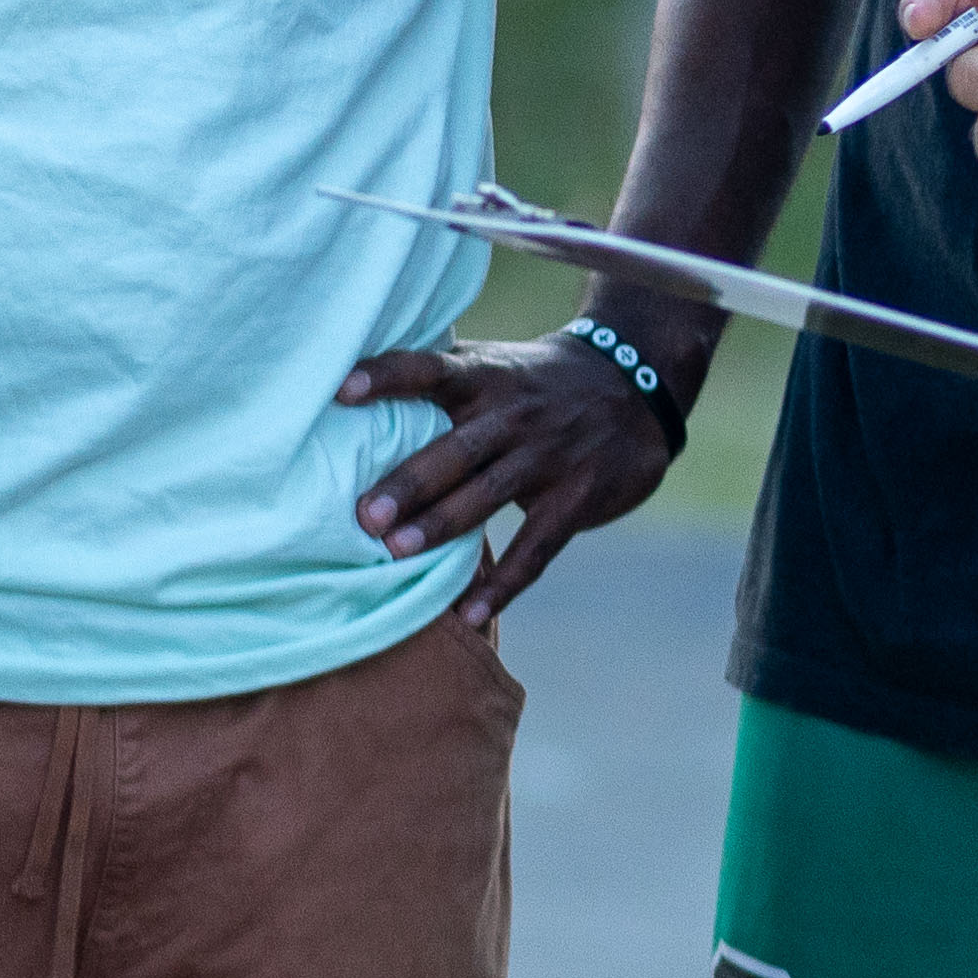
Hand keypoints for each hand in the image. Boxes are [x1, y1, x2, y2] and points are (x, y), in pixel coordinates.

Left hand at [338, 315, 689, 624]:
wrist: (635, 382)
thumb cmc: (536, 381)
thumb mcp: (494, 363)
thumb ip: (439, 378)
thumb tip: (348, 383)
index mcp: (485, 376)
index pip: (430, 368)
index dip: (388, 375)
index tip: (342, 390)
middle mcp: (513, 413)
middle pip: (456, 447)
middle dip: (410, 481)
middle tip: (365, 514)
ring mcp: (548, 455)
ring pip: (489, 495)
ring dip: (443, 525)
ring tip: (396, 554)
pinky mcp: (576, 496)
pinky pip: (536, 546)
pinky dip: (502, 583)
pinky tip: (467, 613)